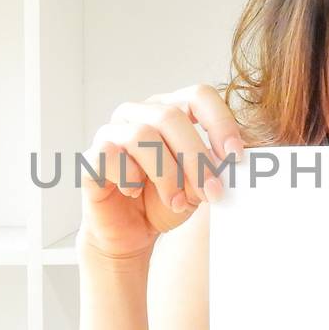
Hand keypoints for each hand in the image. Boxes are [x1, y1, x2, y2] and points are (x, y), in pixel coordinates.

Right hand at [78, 83, 247, 261]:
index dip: (220, 122)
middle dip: (196, 157)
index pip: (198, 95)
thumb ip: (215, 167)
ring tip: (177, 202)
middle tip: (212, 191)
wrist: (131, 233)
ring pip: (143, 135)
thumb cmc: (165, 201)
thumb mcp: (200, 185)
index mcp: (170, 110)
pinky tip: (135, 193)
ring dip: (167, 174)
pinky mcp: (93, 155)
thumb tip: (233, 160)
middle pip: (171, 116)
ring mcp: (112, 131)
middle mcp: (139, 113)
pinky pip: (112, 155)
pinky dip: (130, 178)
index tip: (235, 156)